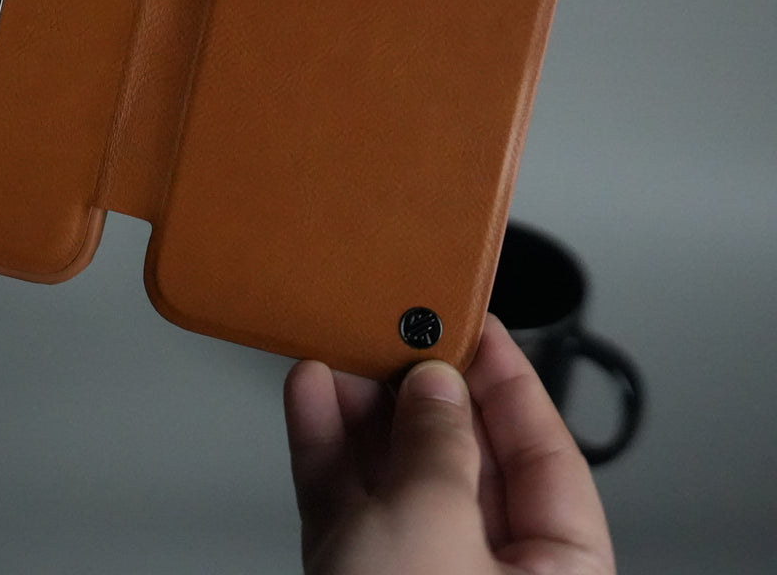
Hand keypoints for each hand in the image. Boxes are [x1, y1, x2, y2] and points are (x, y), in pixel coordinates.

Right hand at [284, 315, 614, 574]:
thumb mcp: (436, 537)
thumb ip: (439, 451)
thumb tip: (435, 387)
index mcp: (557, 574)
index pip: (543, 452)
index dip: (507, 378)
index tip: (474, 318)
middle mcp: (488, 573)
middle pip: (459, 453)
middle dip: (418, 385)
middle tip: (391, 323)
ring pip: (391, 469)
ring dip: (359, 404)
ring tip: (339, 345)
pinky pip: (342, 496)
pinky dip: (323, 442)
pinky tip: (310, 394)